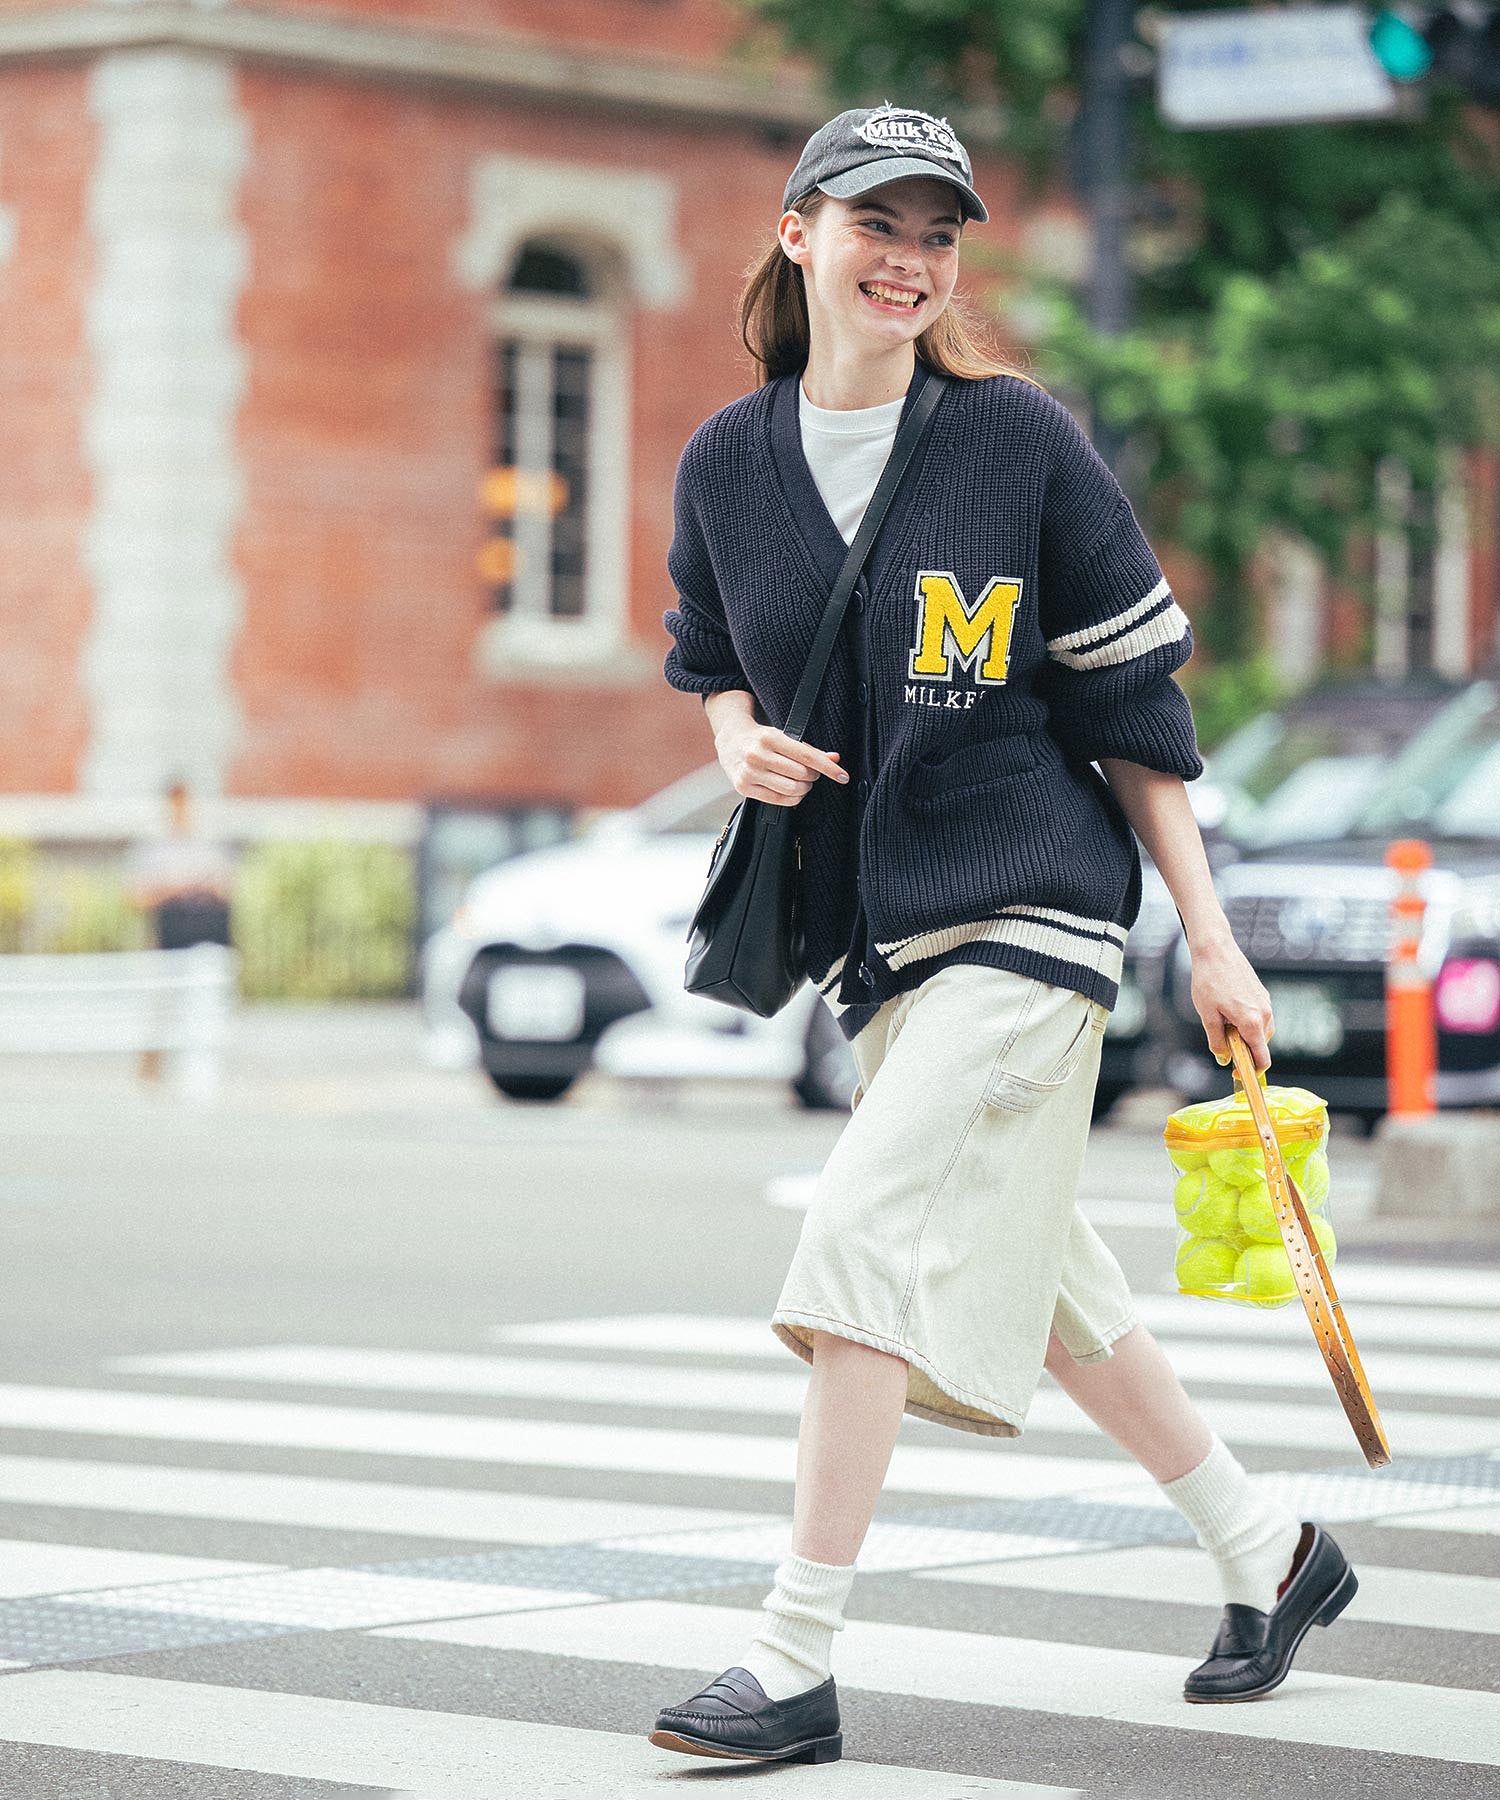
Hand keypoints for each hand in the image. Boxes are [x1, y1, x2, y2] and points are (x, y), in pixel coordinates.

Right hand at [716, 721, 849, 806]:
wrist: (730, 742)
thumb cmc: (762, 739)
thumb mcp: (784, 737)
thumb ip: (809, 749)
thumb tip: (835, 758)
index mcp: (770, 738)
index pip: (806, 756)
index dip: (828, 768)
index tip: (843, 776)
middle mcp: (757, 755)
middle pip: (800, 774)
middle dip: (813, 776)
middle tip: (811, 773)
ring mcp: (749, 773)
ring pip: (791, 789)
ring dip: (803, 788)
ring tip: (801, 782)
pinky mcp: (744, 788)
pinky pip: (778, 800)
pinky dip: (792, 798)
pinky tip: (792, 790)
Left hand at [1189, 930, 1274, 1072]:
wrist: (1216, 949)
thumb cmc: (1208, 981)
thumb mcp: (1207, 1015)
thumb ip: (1217, 1041)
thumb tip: (1224, 1060)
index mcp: (1252, 1022)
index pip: (1262, 1058)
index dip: (1252, 1071)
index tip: (1238, 1074)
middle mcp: (1265, 1014)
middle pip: (1261, 1046)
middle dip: (1245, 1051)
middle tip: (1223, 1045)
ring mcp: (1266, 1003)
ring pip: (1261, 1032)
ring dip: (1246, 1036)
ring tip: (1224, 1023)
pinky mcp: (1263, 995)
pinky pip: (1260, 1018)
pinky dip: (1248, 1023)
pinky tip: (1229, 1012)